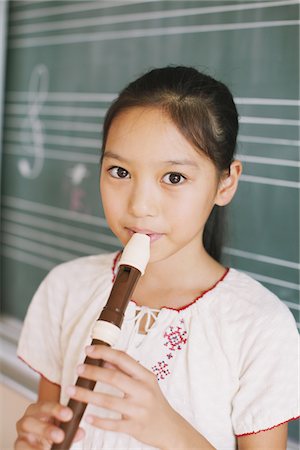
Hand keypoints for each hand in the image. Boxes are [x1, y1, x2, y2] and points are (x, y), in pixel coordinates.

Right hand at [15, 401, 84, 448]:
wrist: (39, 442)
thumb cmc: (51, 430)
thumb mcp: (61, 427)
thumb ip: (70, 429)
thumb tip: (80, 432)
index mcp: (37, 410)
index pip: (44, 406)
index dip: (56, 409)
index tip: (69, 414)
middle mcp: (26, 421)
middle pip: (30, 421)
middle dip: (45, 429)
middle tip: (61, 436)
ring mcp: (21, 436)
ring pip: (23, 440)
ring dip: (37, 446)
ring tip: (52, 448)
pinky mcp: (19, 447)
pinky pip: (21, 449)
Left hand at [66, 345, 185, 448]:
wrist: (170, 428)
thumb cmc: (154, 401)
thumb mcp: (145, 382)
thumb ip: (126, 371)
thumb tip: (104, 360)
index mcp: (145, 376)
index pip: (123, 358)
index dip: (104, 352)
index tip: (88, 350)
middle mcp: (143, 391)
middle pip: (114, 378)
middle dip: (93, 372)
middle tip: (78, 369)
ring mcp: (139, 410)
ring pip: (109, 401)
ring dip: (87, 395)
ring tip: (72, 391)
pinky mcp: (135, 427)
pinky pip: (113, 424)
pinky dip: (99, 421)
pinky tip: (87, 417)